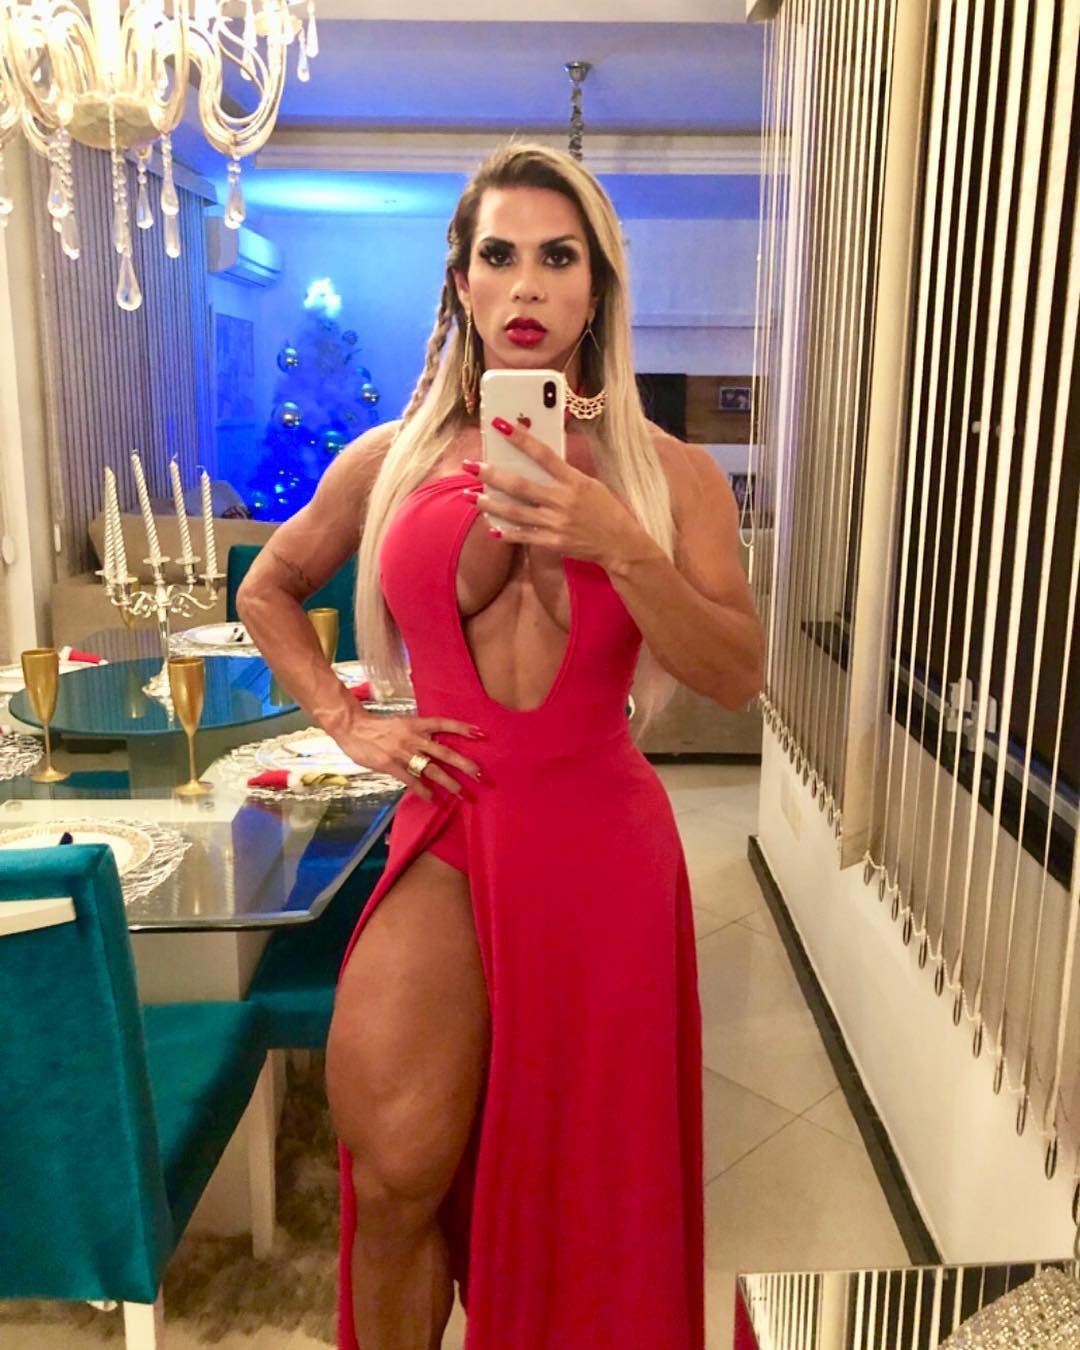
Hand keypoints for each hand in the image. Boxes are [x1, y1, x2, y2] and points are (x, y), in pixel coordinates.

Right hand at [326, 706, 484, 802]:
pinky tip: (432, 799)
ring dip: (449, 783)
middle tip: (480, 775)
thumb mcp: (402, 723)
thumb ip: (417, 733)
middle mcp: (413, 738)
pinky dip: (423, 791)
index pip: (443, 724)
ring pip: (431, 769)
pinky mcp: (391, 765)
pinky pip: (411, 781)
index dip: (462, 728)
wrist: (353, 727)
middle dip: (464, 764)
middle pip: (444, 751)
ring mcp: (403, 752)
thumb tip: (435, 743)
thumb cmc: (377, 726)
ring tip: (462, 794)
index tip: (480, 733)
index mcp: (416, 724)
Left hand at [466, 418, 659, 570]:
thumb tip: (538, 463)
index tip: (500, 424)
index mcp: (574, 481)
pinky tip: (491, 528)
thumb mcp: (590, 485)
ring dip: (489, 504)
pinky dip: (506, 533)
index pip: (543, 454)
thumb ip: (565, 476)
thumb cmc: (606, 511)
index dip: (521, 438)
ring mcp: (555, 523)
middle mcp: (562, 501)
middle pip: (520, 485)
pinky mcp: (552, 542)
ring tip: (470, 496)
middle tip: (470, 466)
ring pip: (515, 512)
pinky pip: (523, 537)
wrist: (621, 545)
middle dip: (491, 475)